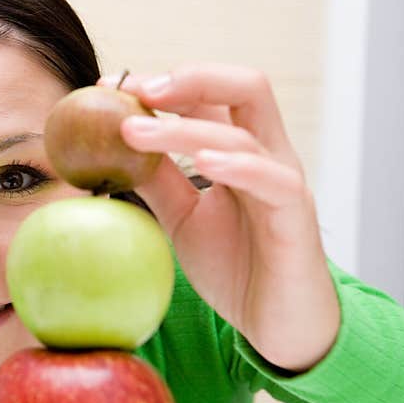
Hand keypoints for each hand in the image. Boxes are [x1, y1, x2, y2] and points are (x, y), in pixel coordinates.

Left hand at [99, 64, 339, 372]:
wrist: (275, 324)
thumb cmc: (234, 266)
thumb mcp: (181, 218)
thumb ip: (157, 181)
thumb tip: (110, 151)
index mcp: (240, 150)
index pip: (208, 97)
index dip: (161, 85)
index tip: (108, 86)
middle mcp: (267, 155)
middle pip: (245, 87)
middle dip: (190, 78)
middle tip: (135, 88)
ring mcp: (285, 183)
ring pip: (245, 133)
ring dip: (185, 128)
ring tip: (133, 131)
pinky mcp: (295, 217)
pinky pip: (273, 181)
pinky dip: (237, 166)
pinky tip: (204, 163)